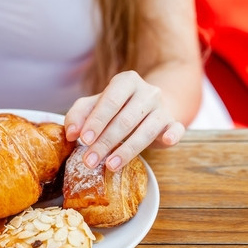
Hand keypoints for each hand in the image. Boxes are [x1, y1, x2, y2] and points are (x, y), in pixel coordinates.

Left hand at [64, 70, 184, 170]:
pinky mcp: (173, 123)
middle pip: (125, 119)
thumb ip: (78, 116)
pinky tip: (166, 141)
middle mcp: (147, 91)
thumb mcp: (93, 106)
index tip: (83, 140)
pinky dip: (172, 134)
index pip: (110, 101)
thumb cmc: (114, 108)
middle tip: (89, 161)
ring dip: (127, 150)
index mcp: (125, 81)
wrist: (146, 106)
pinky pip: (176, 129)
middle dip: (105, 142)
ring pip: (146, 130)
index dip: (97, 122)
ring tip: (110, 165)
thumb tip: (70, 133)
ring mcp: (162, 107)